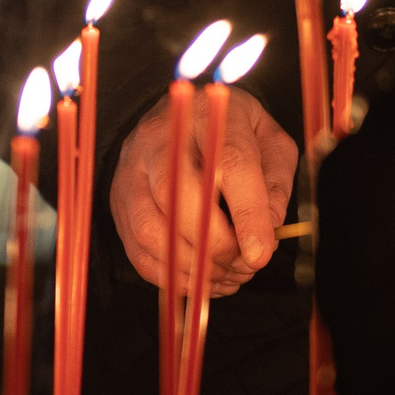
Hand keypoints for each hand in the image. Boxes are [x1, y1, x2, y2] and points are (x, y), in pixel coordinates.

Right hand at [109, 88, 301, 296]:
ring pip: (151, 229)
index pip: (229, 163)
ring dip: (192, 266)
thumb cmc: (230, 133)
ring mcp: (131, 171)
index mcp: (209, 114)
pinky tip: (201, 279)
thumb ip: (275, 183)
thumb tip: (270, 229)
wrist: (180, 117)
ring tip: (226, 275)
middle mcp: (160, 139)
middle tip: (243, 265)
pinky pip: (137, 250)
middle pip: (178, 196)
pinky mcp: (118, 202)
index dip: (247, 214)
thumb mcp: (268, 143)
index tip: (261, 254)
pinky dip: (172, 275)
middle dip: (215, 244)